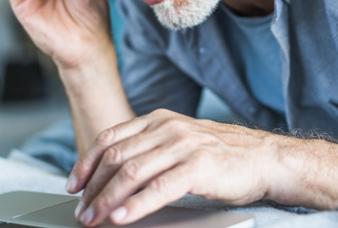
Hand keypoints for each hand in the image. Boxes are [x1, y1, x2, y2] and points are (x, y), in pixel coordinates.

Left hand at [65, 109, 271, 225]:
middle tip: (81, 210)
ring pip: (132, 172)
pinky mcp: (199, 166)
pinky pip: (159, 188)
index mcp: (158, 119)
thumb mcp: (179, 140)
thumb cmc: (221, 154)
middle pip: (116, 156)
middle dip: (92, 186)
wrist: (264, 157)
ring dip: (107, 199)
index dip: (86, 162)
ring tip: (94, 218)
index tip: (73, 184)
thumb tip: (114, 174)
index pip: (110, 137)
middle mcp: (167, 127)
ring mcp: (183, 145)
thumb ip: (149, 148)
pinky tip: (122, 217)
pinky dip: (136, 205)